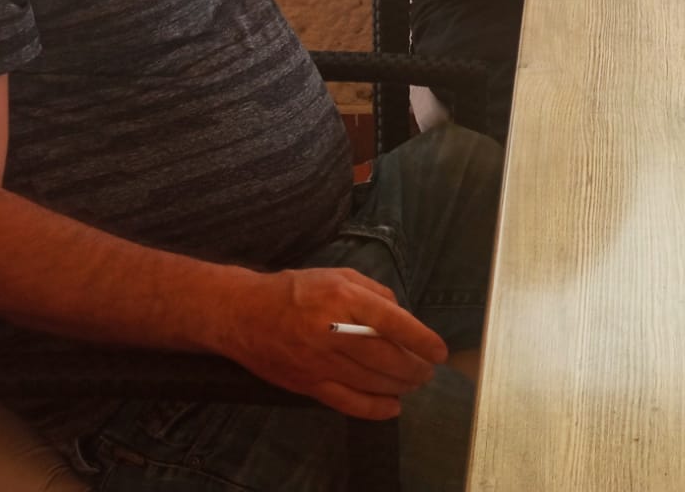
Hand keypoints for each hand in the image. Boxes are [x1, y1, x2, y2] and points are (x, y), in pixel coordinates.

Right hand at [213, 267, 446, 418]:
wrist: (244, 314)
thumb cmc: (296, 290)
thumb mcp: (338, 275)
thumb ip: (373, 291)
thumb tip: (401, 314)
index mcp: (343, 298)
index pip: (392, 322)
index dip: (420, 339)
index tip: (439, 351)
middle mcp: (333, 331)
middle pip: (385, 357)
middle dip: (414, 367)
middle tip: (428, 370)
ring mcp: (319, 362)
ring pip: (370, 381)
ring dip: (400, 386)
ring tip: (414, 383)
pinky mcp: (308, 384)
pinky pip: (347, 402)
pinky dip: (374, 408)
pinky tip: (392, 407)